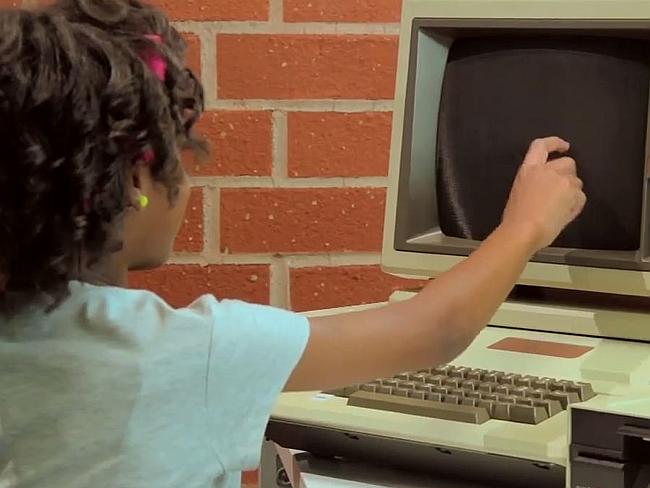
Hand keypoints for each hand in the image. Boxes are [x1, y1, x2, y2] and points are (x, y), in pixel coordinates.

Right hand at [501, 136, 585, 250]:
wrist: (524, 231)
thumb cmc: (515, 216)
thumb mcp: (520, 191)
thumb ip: (534, 182)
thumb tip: (546, 187)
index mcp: (529, 169)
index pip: (542, 146)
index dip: (555, 143)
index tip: (564, 147)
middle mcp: (548, 170)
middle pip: (568, 162)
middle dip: (568, 174)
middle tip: (560, 190)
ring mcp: (564, 181)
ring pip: (577, 181)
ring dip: (571, 192)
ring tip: (559, 208)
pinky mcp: (576, 194)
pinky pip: (580, 197)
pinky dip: (575, 205)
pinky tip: (563, 216)